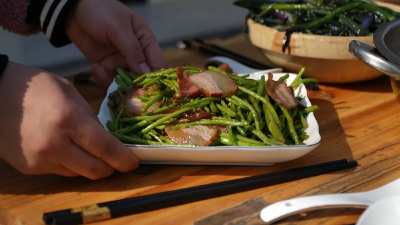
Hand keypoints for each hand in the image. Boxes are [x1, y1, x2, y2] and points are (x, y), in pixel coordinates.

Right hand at [0, 62, 138, 178]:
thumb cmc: (32, 87)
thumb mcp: (68, 91)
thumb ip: (90, 116)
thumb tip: (106, 138)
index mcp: (67, 119)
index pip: (106, 148)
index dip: (125, 159)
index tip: (134, 162)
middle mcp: (54, 145)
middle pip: (96, 171)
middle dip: (111, 167)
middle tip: (115, 157)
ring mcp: (40, 160)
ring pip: (80, 174)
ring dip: (90, 164)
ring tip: (85, 146)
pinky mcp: (29, 168)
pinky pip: (61, 172)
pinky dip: (70, 163)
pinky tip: (63, 146)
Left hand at [65, 0, 165, 88]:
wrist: (74, 10)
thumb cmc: (100, 11)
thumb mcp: (119, 29)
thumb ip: (133, 51)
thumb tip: (145, 72)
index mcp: (145, 41)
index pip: (157, 65)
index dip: (154, 79)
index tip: (146, 89)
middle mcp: (136, 54)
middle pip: (142, 78)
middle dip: (133, 85)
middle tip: (123, 88)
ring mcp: (121, 62)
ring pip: (125, 83)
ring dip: (116, 83)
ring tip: (102, 70)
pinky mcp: (107, 66)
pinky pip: (110, 81)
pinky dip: (103, 80)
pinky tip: (96, 67)